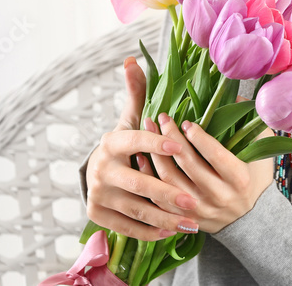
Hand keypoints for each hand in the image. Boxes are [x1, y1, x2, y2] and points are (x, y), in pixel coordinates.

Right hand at [84, 56, 200, 241]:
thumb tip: (133, 60)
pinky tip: (173, 232)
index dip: (157, 144)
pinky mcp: (98, 216)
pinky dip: (151, 232)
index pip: (136, 142)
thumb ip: (137, 91)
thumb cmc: (127, 142)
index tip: (179, 147)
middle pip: (139, 183)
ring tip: (191, 221)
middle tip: (195, 200)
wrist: (97, 173)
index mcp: (112, 142)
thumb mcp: (131, 118)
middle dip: (168, 193)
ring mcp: (98, 195)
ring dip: (165, 218)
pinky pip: (129, 228)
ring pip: (137, 210)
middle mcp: (100, 169)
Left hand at [143, 102, 274, 234]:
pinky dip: (149, 176)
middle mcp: (220, 196)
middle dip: (172, 137)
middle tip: (163, 117)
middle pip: (188, 164)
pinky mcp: (186, 218)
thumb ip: (251, 123)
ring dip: (155, 153)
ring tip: (149, 130)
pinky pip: (160, 198)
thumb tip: (234, 97)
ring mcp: (201, 209)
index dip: (198, 137)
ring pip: (170, 181)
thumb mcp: (261, 150)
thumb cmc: (256, 177)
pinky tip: (141, 156)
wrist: (252, 219)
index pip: (215, 154)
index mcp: (239, 179)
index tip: (186, 121)